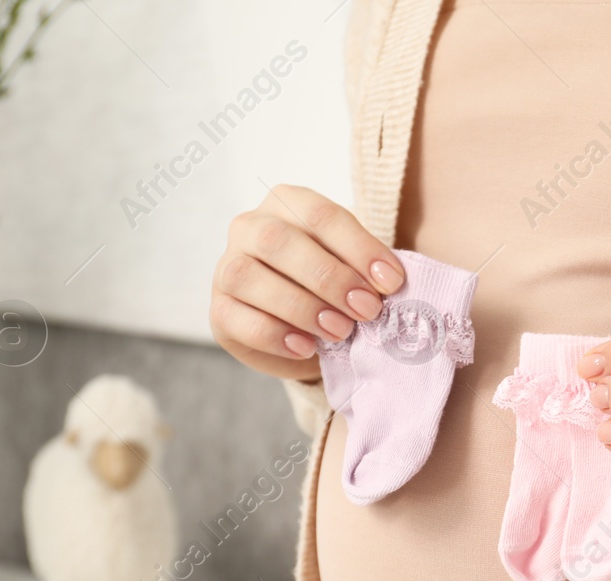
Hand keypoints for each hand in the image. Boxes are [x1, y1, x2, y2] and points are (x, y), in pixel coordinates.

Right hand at [209, 184, 405, 381]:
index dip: (358, 247)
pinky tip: (307, 347)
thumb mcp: (355, 272)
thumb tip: (391, 285)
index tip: (391, 281)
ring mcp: (227, 267)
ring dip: (301, 307)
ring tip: (340, 332)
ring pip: (249, 277)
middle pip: (278, 241)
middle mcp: (250, 227)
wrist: (306, 333)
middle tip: (366, 310)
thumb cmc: (335, 291)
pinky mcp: (219, 309)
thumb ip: (366, 272)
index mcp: (288, 203)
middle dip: (329, 278)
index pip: (320, 214)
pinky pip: (237, 318)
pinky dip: (275, 335)